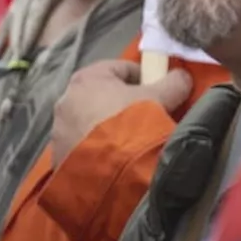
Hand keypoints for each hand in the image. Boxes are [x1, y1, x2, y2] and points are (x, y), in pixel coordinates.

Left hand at [50, 60, 191, 167]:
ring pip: (89, 122)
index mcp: (86, 78)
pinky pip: (81, 145)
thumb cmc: (134, 124)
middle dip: (122, 105)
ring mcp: (59, 128)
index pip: (119, 69)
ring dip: (106, 128)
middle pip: (101, 96)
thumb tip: (181, 76)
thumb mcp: (160, 99)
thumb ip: (173, 83)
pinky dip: (96, 149)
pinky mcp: (59, 153)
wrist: (111, 171)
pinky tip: (113, 159)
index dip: (142, 78)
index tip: (158, 91)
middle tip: (145, 119)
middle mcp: (66, 99)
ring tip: (128, 143)